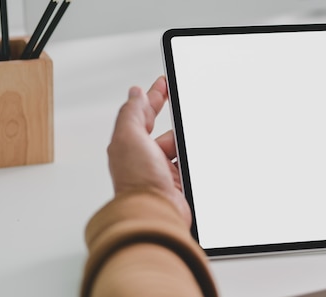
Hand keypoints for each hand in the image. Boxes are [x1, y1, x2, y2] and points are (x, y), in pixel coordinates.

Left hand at [107, 76, 190, 224]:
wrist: (155, 213)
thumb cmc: (137, 182)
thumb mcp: (129, 137)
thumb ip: (132, 113)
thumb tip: (135, 93)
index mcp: (129, 145)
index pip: (143, 114)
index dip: (154, 97)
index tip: (164, 82)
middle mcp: (144, 159)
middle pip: (165, 132)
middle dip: (177, 123)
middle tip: (187, 109)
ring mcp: (162, 172)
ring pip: (180, 149)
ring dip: (186, 144)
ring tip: (192, 142)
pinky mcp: (178, 185)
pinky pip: (189, 165)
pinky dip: (193, 160)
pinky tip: (196, 158)